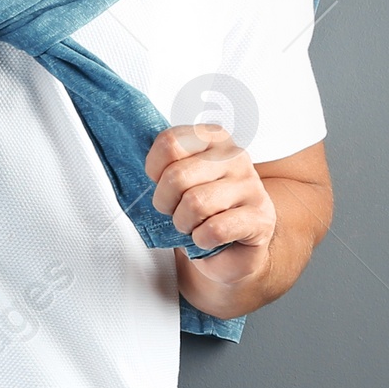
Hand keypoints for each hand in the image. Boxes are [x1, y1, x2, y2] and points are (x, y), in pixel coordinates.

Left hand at [145, 123, 276, 294]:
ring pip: (195, 203)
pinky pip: (215, 229)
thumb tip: (128, 161)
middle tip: (173, 211)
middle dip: (165, 203)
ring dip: (184, 223)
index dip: (154, 170)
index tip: (159, 182)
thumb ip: (162, 164)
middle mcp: (236, 155)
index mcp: (213, 137)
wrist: (231, 250)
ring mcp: (251, 186)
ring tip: (191, 225)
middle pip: (177, 176)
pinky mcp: (260, 218)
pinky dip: (201, 240)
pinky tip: (207, 238)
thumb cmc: (200, 211)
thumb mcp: (179, 180)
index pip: (169, 142)